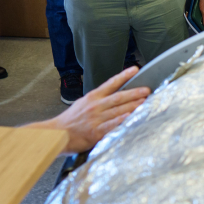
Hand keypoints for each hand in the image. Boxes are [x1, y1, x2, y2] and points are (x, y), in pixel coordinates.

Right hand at [30, 66, 150, 154]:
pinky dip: (122, 120)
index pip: (111, 83)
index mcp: (93, 97)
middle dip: (135, 92)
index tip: (135, 70)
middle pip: (119, 97)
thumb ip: (97, 100)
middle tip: (147, 89)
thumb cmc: (69, 121)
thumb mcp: (82, 104)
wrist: (56, 134)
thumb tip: (112, 96)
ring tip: (145, 102)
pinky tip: (131, 116)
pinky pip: (112, 125)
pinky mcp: (96, 132)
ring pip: (118, 109)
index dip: (124, 76)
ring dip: (133, 105)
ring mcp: (96, 118)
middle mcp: (96, 106)